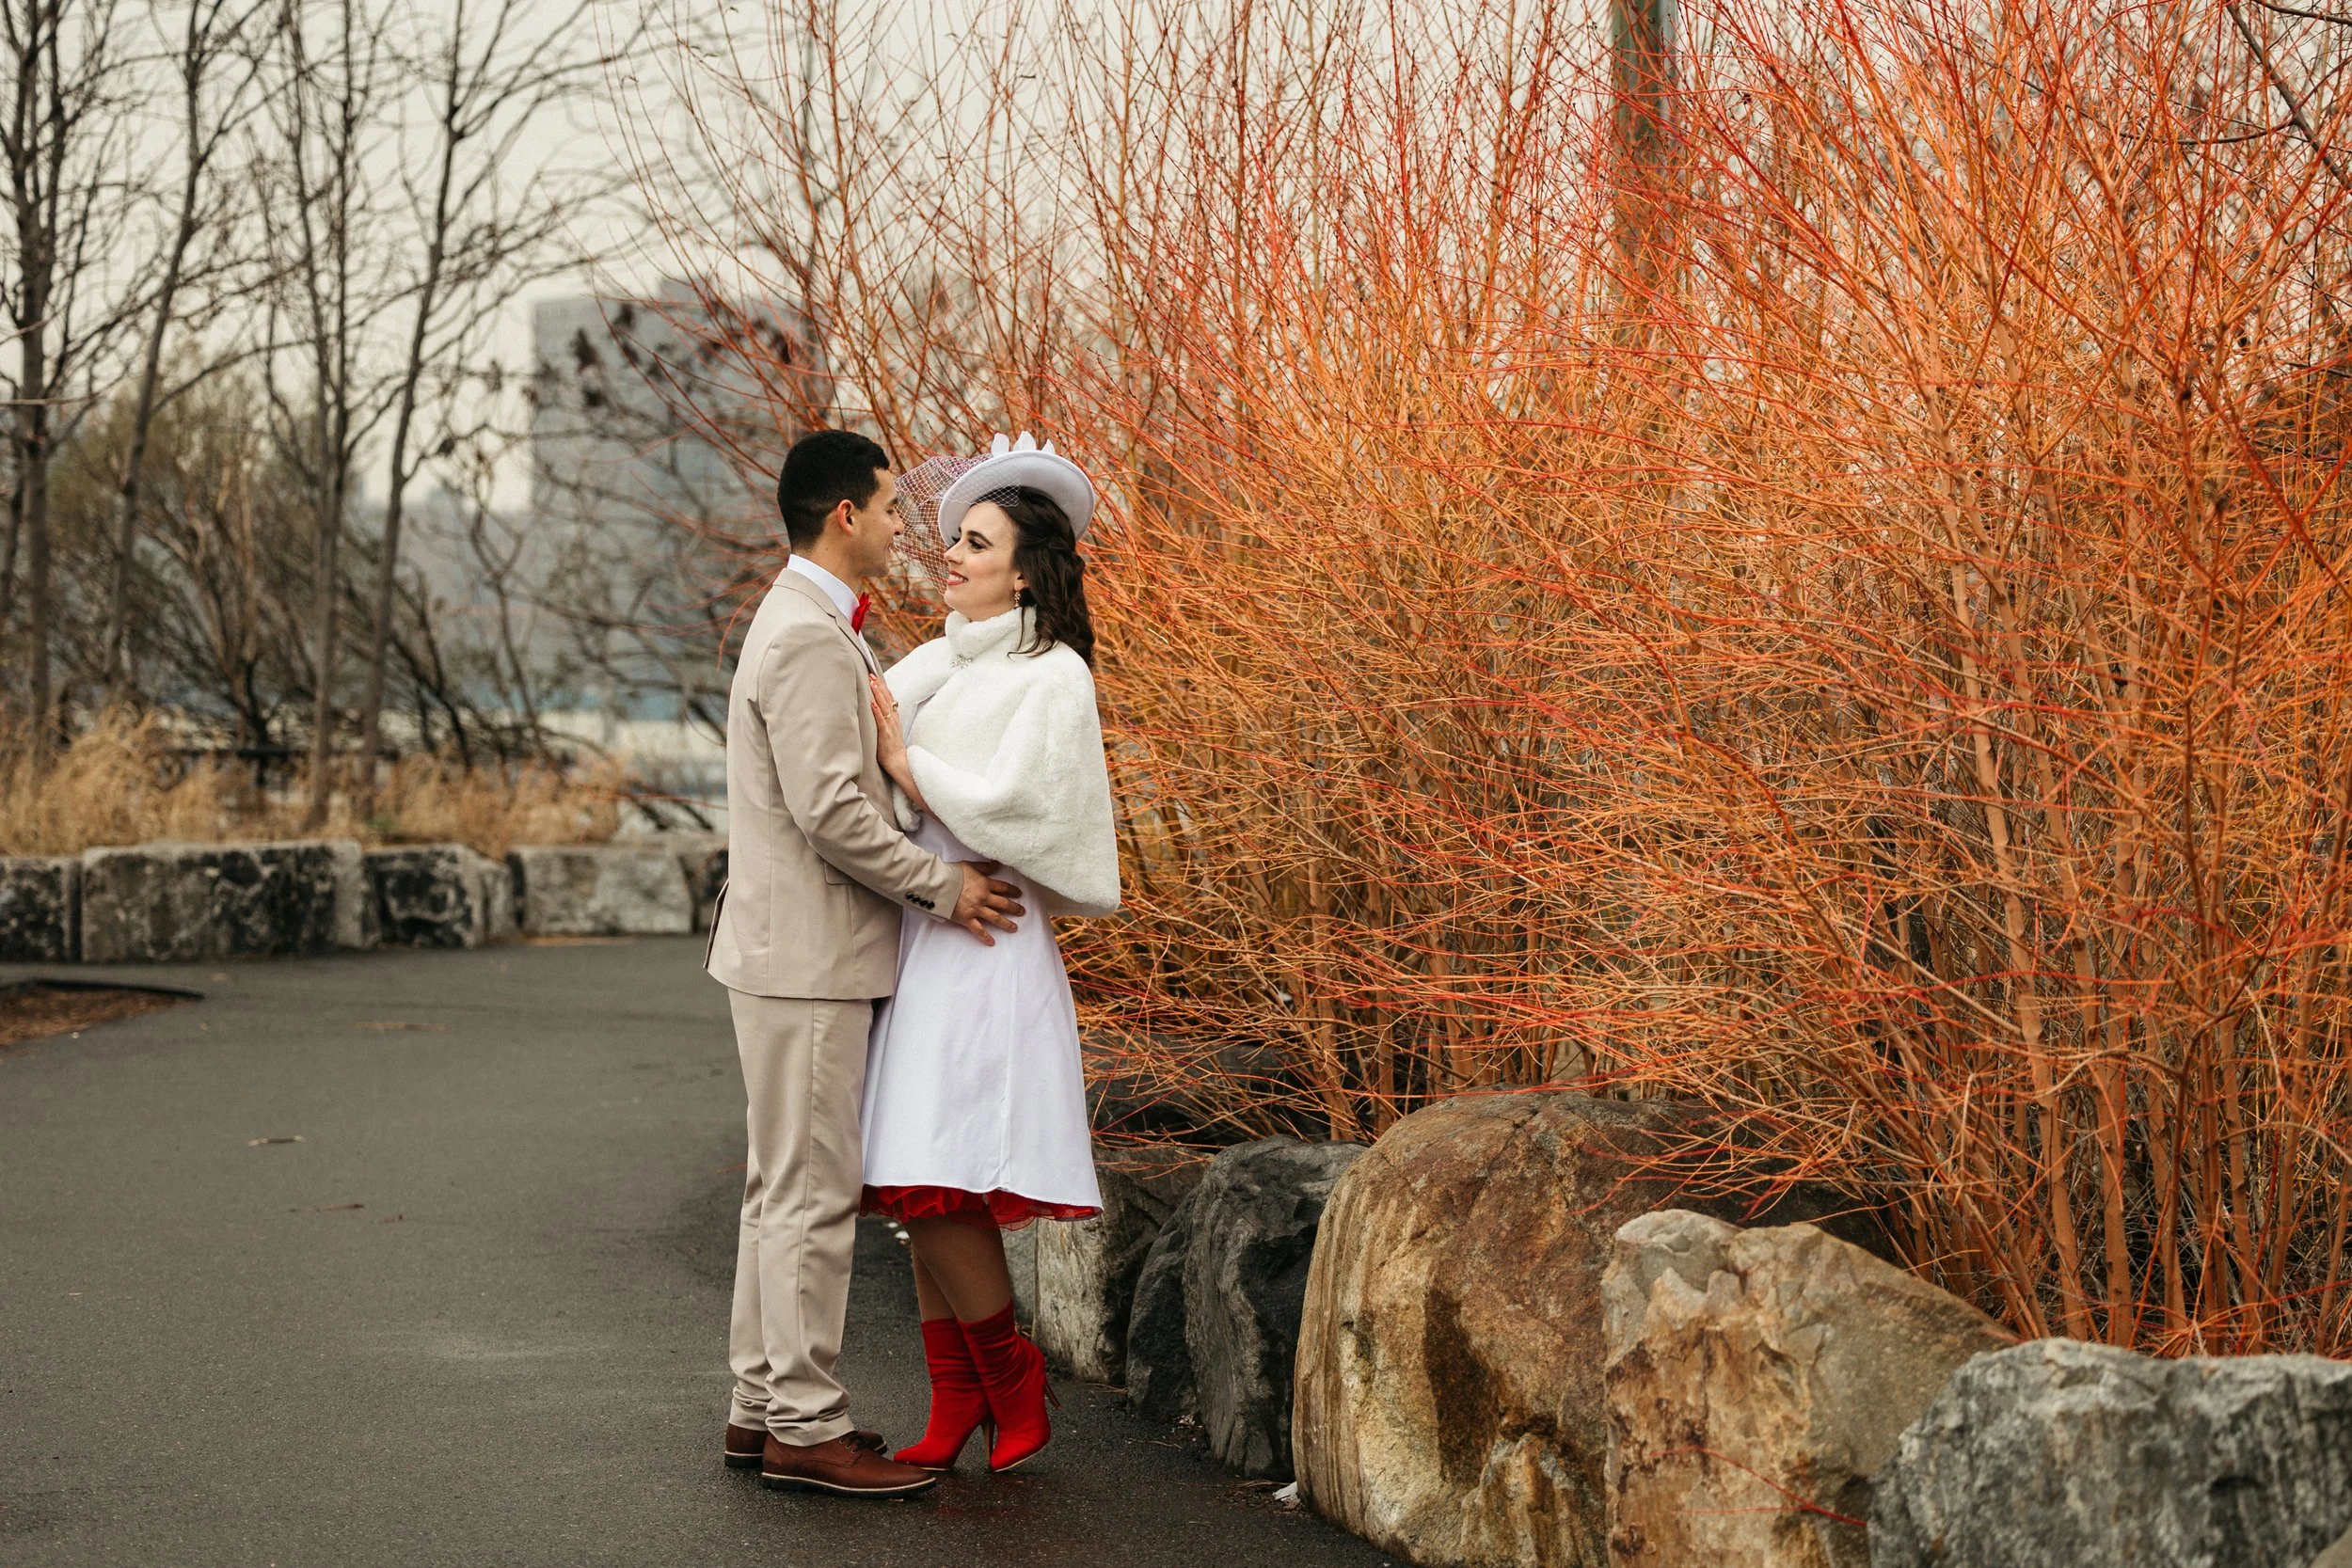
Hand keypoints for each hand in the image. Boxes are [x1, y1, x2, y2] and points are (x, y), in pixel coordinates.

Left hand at [869, 675, 923, 806]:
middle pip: (887, 698)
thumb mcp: (889, 730)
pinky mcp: (886, 734)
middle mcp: (893, 720)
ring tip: (871, 682)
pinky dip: (876, 711)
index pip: (889, 698)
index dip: (883, 686)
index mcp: (894, 718)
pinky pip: (881, 721)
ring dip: (878, 694)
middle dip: (879, 685)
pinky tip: (872, 703)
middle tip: (871, 673)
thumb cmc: (891, 748)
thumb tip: (875, 710)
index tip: (875, 676)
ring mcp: (890, 726)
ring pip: (885, 706)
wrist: (899, 763)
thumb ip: (884, 720)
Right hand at [952, 860, 1024, 944]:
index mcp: (985, 884)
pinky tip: (992, 942)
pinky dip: (985, 937)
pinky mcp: (967, 919)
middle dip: (1014, 908)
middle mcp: (984, 898)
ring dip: (1006, 924)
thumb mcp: (970, 865)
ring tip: (1014, 928)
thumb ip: (984, 867)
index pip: (1003, 888)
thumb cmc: (952, 873)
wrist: (940, 884)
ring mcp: (976, 909)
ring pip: (995, 918)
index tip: (1019, 894)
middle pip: (1003, 904)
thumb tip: (997, 864)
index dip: (1013, 891)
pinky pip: (978, 930)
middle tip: (1022, 912)